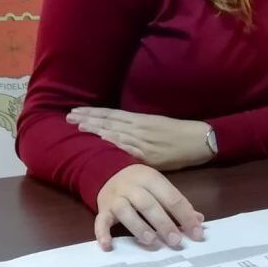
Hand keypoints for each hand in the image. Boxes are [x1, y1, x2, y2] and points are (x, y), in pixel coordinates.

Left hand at [67, 107, 211, 170]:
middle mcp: (139, 128)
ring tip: (77, 127)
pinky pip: (129, 149)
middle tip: (67, 117)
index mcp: (141, 119)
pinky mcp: (150, 155)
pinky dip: (115, 144)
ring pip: (116, 133)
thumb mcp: (157, 123)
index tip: (75, 111)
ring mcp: (144, 141)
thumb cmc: (179, 132)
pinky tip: (101, 142)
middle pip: (109, 122)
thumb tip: (117, 131)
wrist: (199, 140)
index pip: (111, 114)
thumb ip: (138, 127)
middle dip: (88, 119)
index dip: (93, 113)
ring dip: (96, 130)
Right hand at [94, 164, 204, 250]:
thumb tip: (199, 220)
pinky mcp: (102, 209)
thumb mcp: (160, 188)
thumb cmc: (142, 185)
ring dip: (139, 227)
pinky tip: (108, 246)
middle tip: (176, 241)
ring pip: (125, 211)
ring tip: (152, 241)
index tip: (197, 234)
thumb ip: (178, 204)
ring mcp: (115, 198)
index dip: (186, 216)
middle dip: (164, 224)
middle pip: (148, 205)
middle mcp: (132, 186)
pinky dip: (102, 233)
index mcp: (151, 179)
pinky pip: (100, 221)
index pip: (172, 198)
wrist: (109, 172)